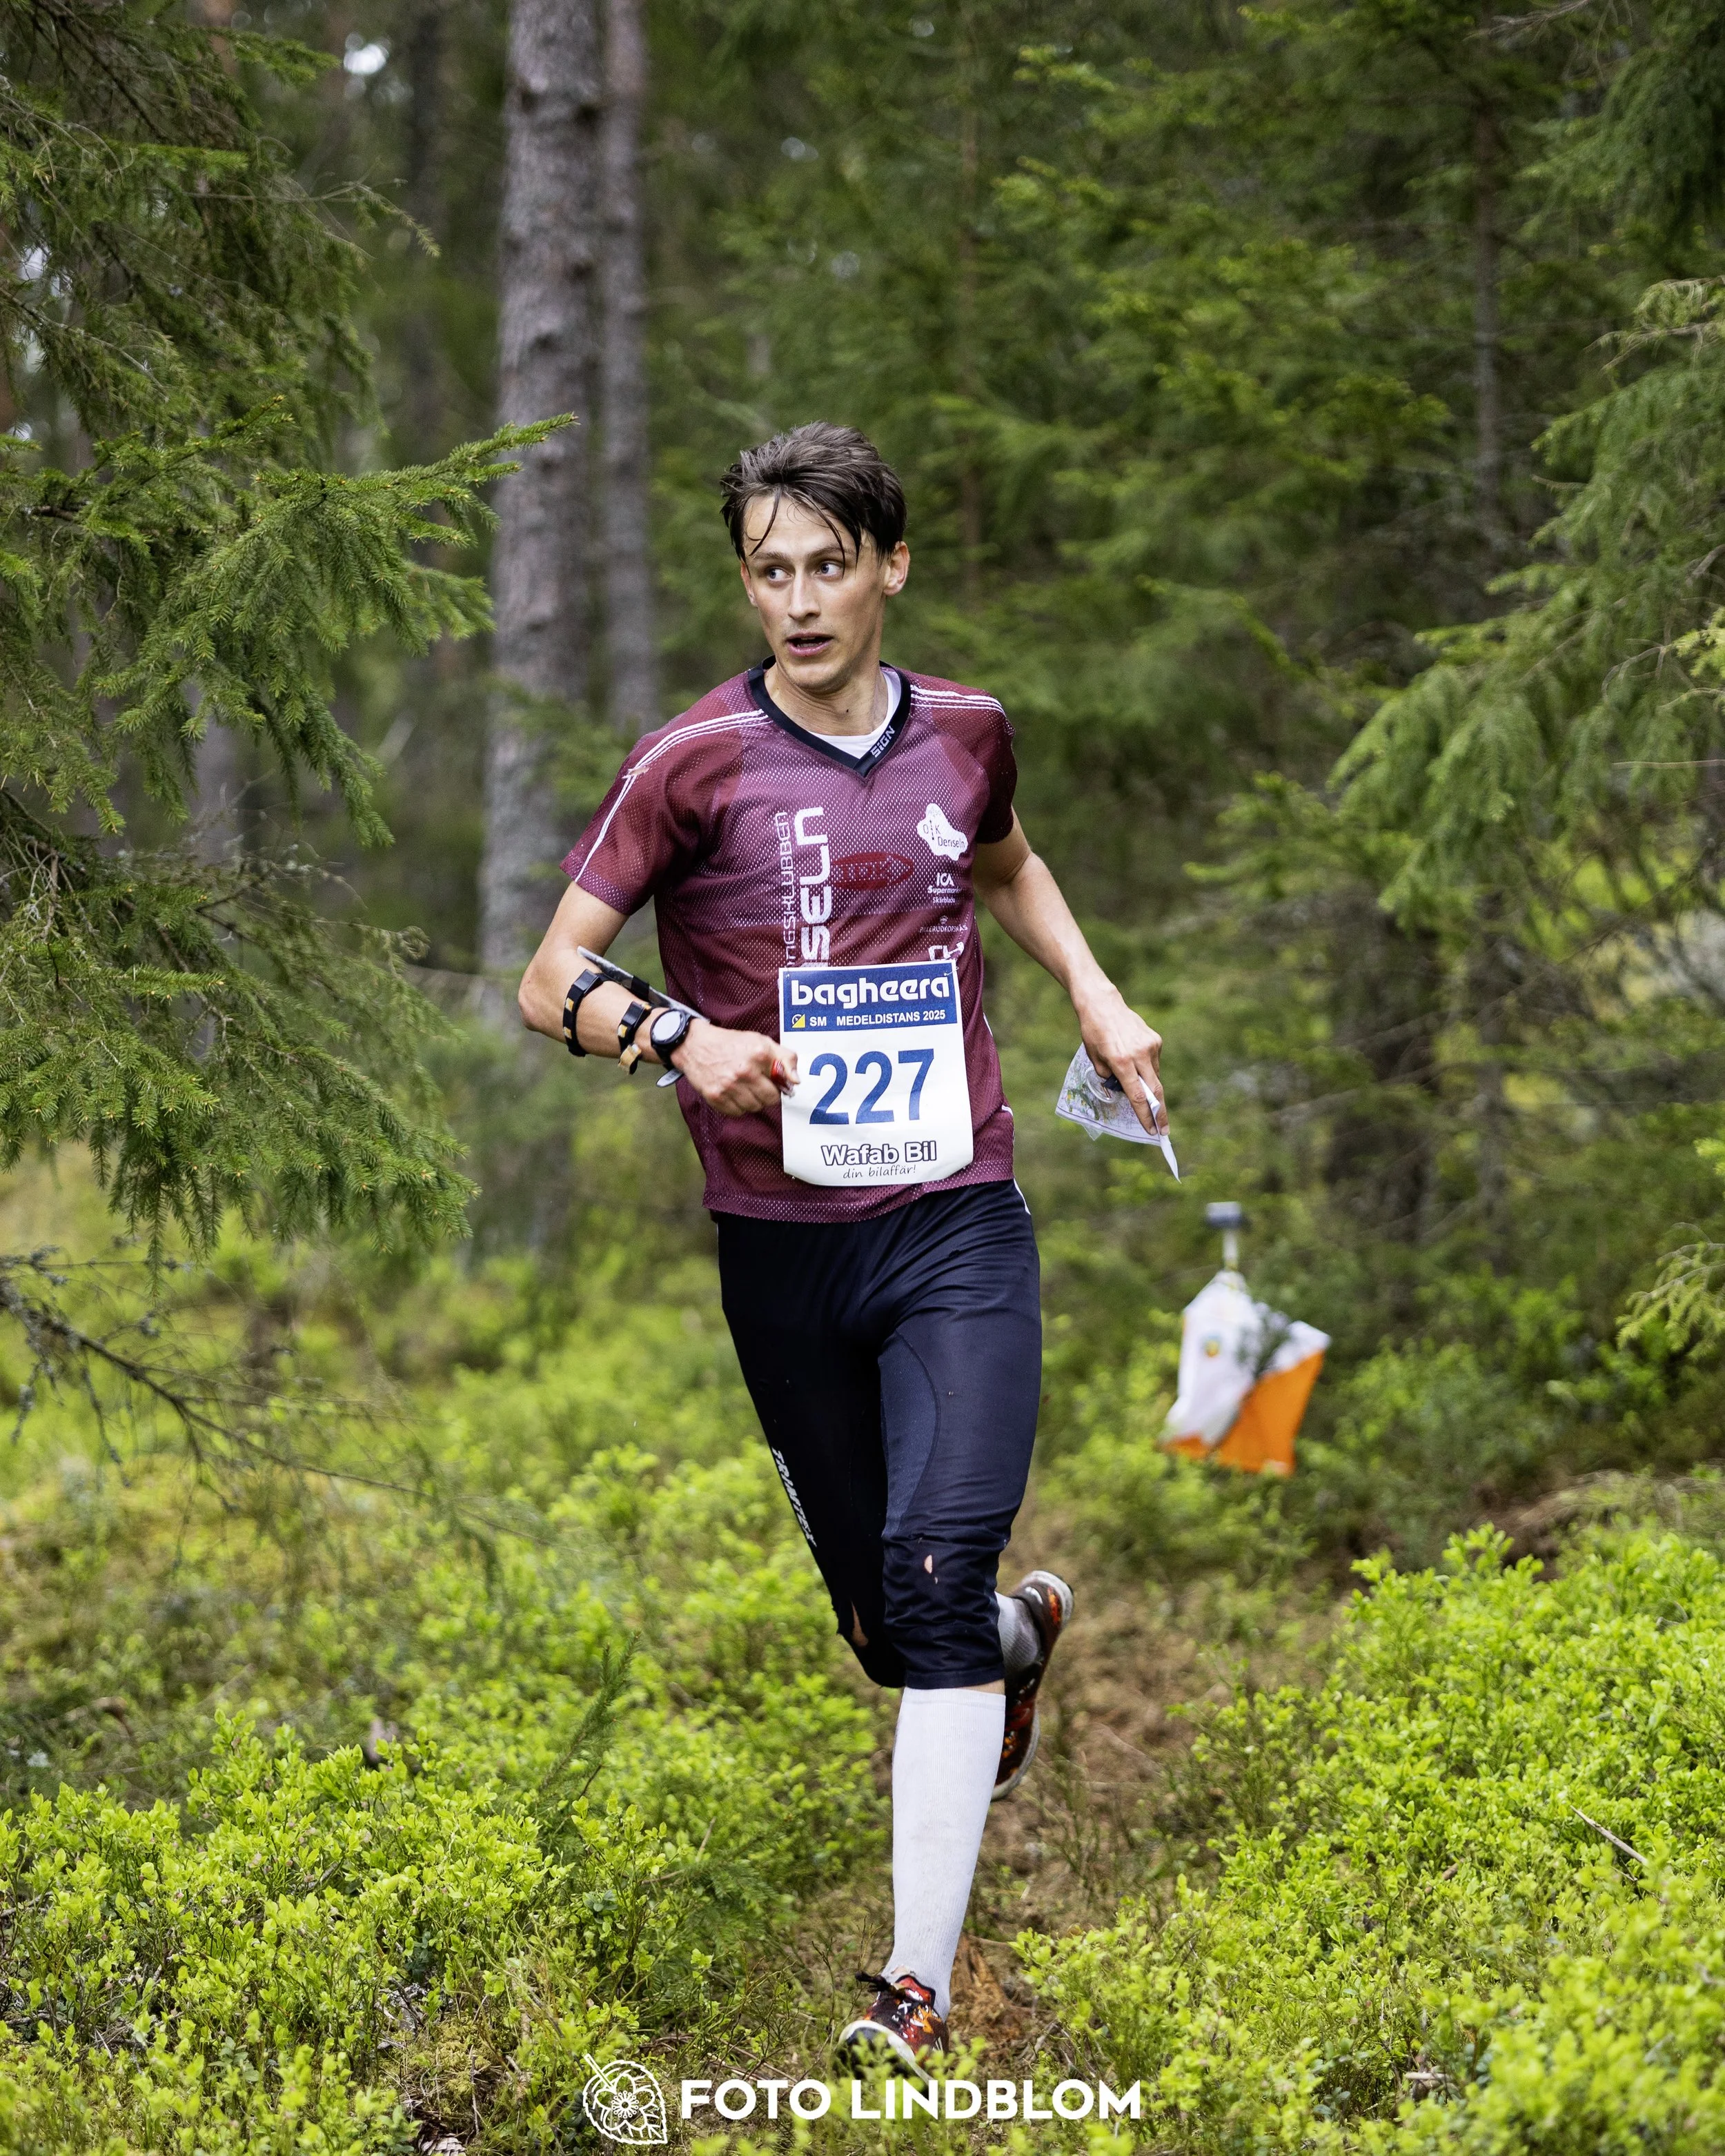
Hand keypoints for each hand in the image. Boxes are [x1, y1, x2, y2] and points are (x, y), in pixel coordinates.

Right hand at [669, 1020, 797, 1116]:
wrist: (695, 1045)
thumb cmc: (731, 1043)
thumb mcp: (761, 1041)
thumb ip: (785, 1057)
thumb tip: (796, 1081)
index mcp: (759, 1054)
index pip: (781, 1085)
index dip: (779, 1085)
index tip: (773, 1082)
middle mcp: (745, 1071)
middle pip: (769, 1100)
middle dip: (767, 1094)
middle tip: (758, 1085)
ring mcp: (729, 1086)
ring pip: (754, 1108)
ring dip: (752, 1101)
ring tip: (744, 1087)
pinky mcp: (715, 1097)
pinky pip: (736, 1113)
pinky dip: (737, 1106)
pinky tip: (732, 1092)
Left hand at [1076, 984, 1164, 1136]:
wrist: (1103, 1004)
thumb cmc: (1093, 1032)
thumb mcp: (1094, 1058)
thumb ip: (1109, 1077)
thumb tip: (1123, 1090)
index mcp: (1121, 1061)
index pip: (1137, 1096)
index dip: (1145, 1116)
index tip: (1152, 1131)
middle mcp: (1139, 1055)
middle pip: (1154, 1090)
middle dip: (1159, 1112)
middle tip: (1163, 1129)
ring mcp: (1150, 1046)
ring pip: (1154, 1076)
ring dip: (1148, 1085)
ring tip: (1136, 1080)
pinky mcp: (1155, 1040)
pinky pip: (1154, 1062)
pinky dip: (1146, 1068)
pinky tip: (1135, 1060)